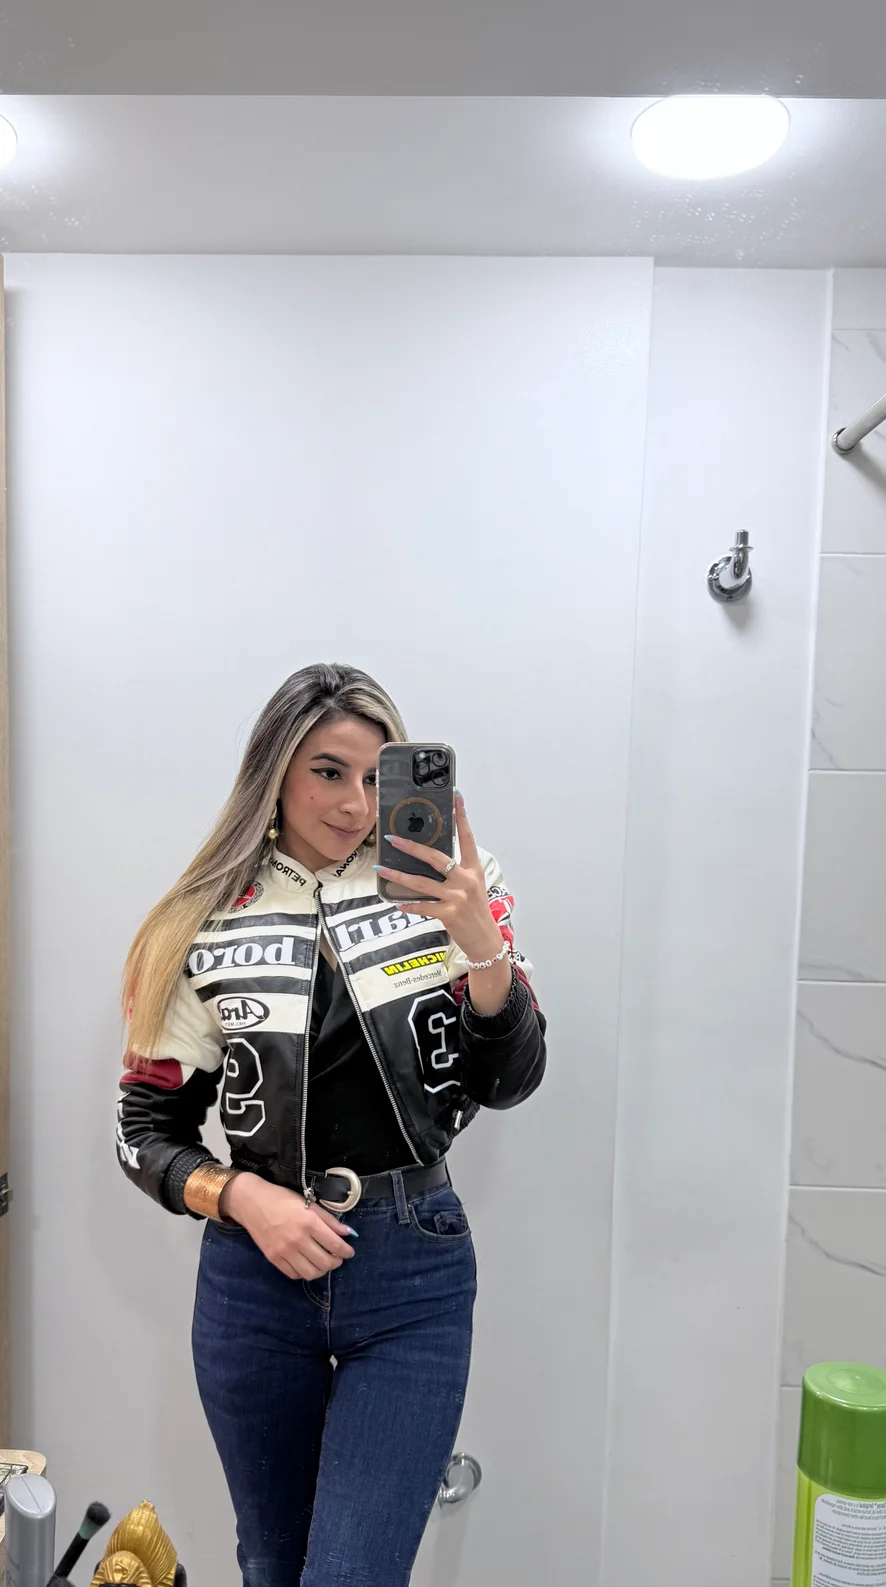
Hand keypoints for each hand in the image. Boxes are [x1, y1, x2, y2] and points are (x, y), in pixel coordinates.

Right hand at [220, 1173, 356, 1280]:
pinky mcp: (273, 1259)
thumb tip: (348, 1233)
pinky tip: (307, 1264)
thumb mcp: (309, 1204)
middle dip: (336, 1262)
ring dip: (322, 1271)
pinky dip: (304, 1273)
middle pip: (325, 1262)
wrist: (253, 1203)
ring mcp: (284, 1251)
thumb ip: (329, 1220)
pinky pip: (294, 1275)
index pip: (335, 1245)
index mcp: (309, 1222)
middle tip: (338, 1258)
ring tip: (323, 1262)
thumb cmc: (283, 1199)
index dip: (346, 1251)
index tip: (349, 1252)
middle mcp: (298, 1239)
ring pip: (311, 1273)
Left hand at [376, 793, 503, 966]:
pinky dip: (410, 906)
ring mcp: (458, 897)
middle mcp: (466, 880)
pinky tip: (398, 902)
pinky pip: (423, 907)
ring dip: (399, 876)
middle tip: (393, 839)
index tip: (456, 796)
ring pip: (423, 883)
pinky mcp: (450, 914)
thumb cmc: (476, 911)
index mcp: (473, 869)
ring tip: (381, 870)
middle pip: (437, 858)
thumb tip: (429, 858)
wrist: (486, 941)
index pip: (467, 838)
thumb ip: (456, 872)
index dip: (461, 817)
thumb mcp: (472, 886)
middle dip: (412, 848)